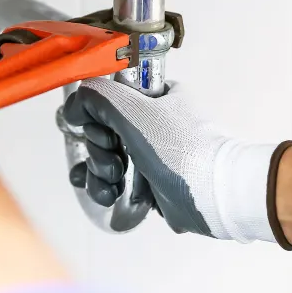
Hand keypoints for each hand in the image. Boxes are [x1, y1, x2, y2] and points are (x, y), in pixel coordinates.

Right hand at [60, 78, 284, 242]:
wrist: (215, 196)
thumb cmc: (183, 149)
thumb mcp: (135, 110)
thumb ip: (98, 96)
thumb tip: (76, 104)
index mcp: (156, 96)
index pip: (107, 97)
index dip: (97, 116)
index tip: (105, 131)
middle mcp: (152, 122)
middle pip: (100, 130)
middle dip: (98, 150)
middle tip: (115, 161)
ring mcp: (150, 154)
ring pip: (103, 157)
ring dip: (98, 172)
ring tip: (113, 183)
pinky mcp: (148, 182)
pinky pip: (113, 180)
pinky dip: (104, 187)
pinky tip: (106, 193)